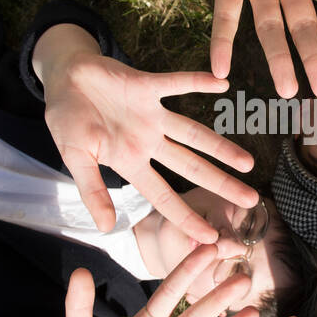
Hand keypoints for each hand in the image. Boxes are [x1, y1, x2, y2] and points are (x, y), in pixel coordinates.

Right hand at [34, 23, 257, 239]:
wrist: (65, 78)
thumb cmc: (66, 120)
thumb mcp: (74, 157)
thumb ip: (92, 189)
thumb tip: (106, 227)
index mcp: (130, 162)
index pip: (163, 196)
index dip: (186, 217)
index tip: (211, 238)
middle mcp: (147, 141)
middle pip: (191, 167)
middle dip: (220, 184)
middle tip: (251, 201)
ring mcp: (151, 114)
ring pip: (193, 133)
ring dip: (221, 146)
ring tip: (249, 162)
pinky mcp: (148, 85)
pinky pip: (176, 83)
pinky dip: (197, 82)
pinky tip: (223, 84)